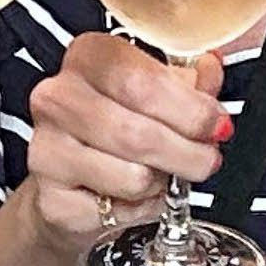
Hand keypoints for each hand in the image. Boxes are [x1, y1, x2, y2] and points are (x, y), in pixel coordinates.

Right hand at [24, 33, 231, 260]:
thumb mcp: (157, 94)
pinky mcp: (50, 198)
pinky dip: (141, 207)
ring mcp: (48, 148)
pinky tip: (135, 195)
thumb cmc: (118, 127)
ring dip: (164, 182)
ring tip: (163, 174)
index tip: (217, 124)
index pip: (143, 82)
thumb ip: (189, 81)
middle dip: (188, 152)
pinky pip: (119, 209)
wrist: (73, 184)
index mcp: (88, 57)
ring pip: (133, 175)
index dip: (190, 109)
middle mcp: (59, 98)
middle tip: (207, 159)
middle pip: (139, 133)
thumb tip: (211, 73)